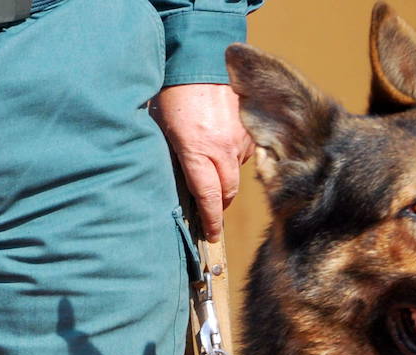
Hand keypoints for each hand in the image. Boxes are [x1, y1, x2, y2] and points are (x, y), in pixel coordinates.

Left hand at [152, 83, 253, 239]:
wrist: (199, 58)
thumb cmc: (173, 93)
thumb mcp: (164, 130)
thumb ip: (175, 159)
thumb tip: (180, 184)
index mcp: (197, 152)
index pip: (209, 198)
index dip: (211, 221)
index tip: (211, 235)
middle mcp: (222, 150)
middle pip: (227, 193)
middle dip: (220, 206)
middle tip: (211, 212)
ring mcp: (239, 140)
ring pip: (235, 172)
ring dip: (225, 177)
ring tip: (212, 168)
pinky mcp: (250, 129)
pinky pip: (244, 152)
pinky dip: (233, 155)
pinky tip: (221, 144)